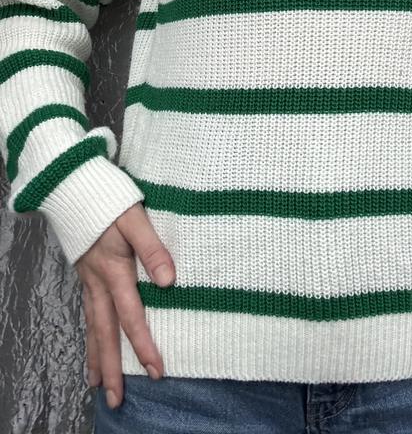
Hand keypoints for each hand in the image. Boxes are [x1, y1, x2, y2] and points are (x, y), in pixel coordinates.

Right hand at [76, 202, 175, 409]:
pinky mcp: (84, 272)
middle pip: (105, 332)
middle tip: (116, 400)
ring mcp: (88, 278)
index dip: (144, 344)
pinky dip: (89, 333)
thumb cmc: (107, 197)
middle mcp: (97, 280)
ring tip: (96, 384)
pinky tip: (92, 343)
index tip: (157, 368)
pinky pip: (87, 311)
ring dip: (96, 356)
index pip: (131, 315)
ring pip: (92, 325)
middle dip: (111, 367)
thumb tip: (170, 282)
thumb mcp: (134, 217)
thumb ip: (152, 248)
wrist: (70, 183)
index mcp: (113, 269)